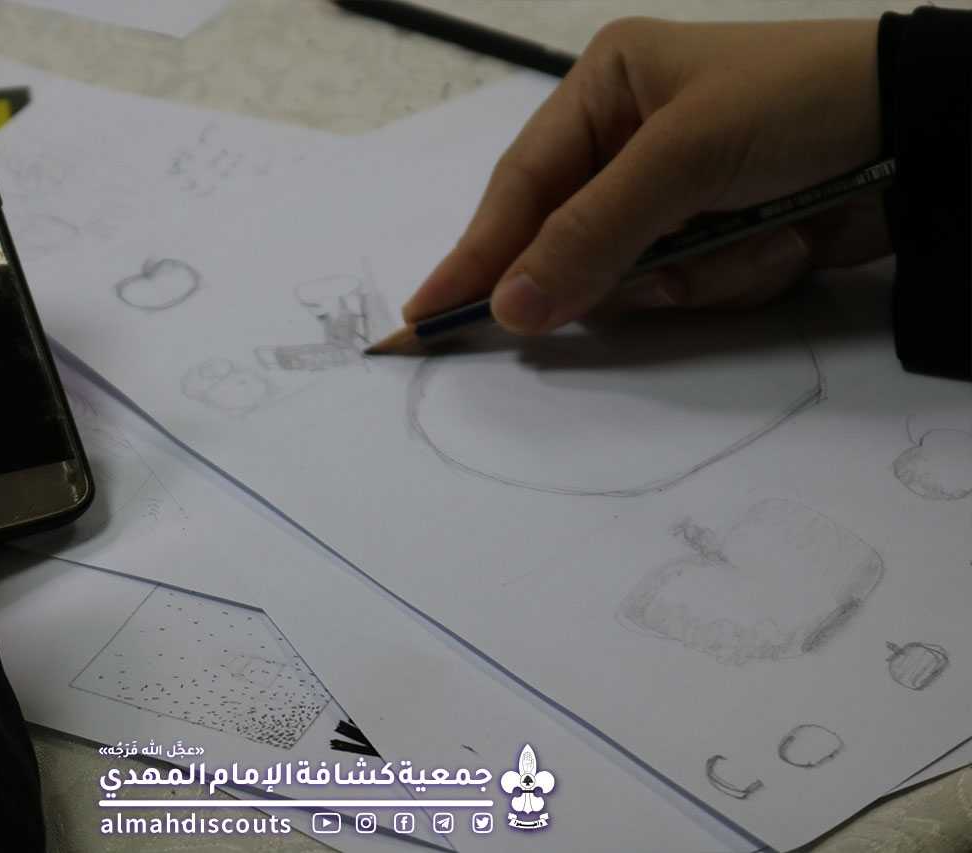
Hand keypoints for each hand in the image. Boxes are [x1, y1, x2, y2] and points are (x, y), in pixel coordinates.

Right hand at [403, 18, 891, 333]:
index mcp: (605, 90)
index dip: (475, 253)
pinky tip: (783, 242)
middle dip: (619, 267)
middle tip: (658, 269)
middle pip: (571, 243)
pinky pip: (686, 289)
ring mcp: (675, 195)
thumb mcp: (683, 158)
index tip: (427, 315)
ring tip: (756, 234)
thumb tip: (508, 308)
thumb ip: (589, 235)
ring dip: (695, 273)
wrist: (933, 134)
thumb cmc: (794, 108)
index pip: (520, 186)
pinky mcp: (717, 237)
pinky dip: (732, 279)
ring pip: (631, 279)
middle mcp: (629, 140)